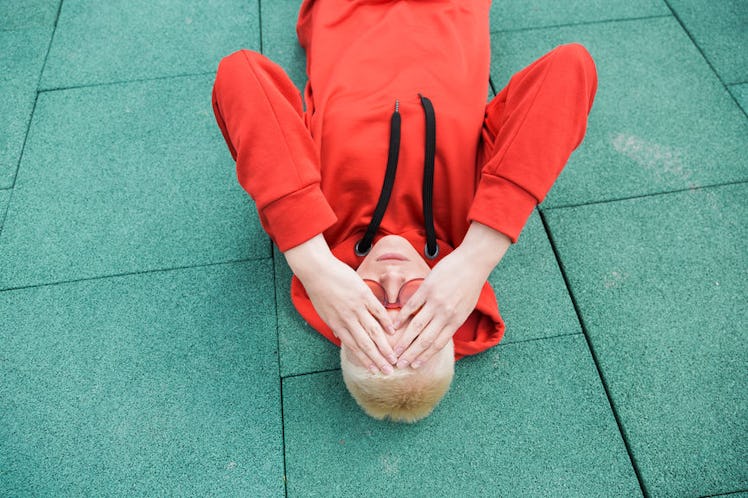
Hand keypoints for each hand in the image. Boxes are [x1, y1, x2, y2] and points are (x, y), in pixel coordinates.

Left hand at [284, 235, 396, 373]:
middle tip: (388, 370)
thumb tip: (339, 336)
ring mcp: (356, 308)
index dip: (365, 360)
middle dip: (378, 359)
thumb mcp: (323, 312)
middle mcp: (348, 320)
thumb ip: (334, 324)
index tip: (374, 370)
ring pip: (374, 331)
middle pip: (366, 344)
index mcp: (337, 325)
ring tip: (393, 356)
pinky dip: (386, 322)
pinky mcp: (363, 295)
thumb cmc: (319, 289)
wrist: (317, 270)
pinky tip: (393, 331)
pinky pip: (377, 311)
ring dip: (384, 346)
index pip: (354, 348)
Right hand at [392, 248, 485, 367]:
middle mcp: (445, 314)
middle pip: (425, 340)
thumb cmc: (470, 285)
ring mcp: (436, 302)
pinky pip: (411, 306)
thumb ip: (452, 321)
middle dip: (411, 354)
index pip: (438, 344)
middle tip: (399, 364)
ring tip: (395, 351)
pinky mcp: (427, 289)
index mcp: (456, 321)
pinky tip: (394, 325)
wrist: (473, 263)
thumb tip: (440, 334)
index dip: (425, 356)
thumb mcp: (465, 308)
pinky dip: (402, 317)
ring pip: (416, 326)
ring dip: (404, 341)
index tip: (414, 366)